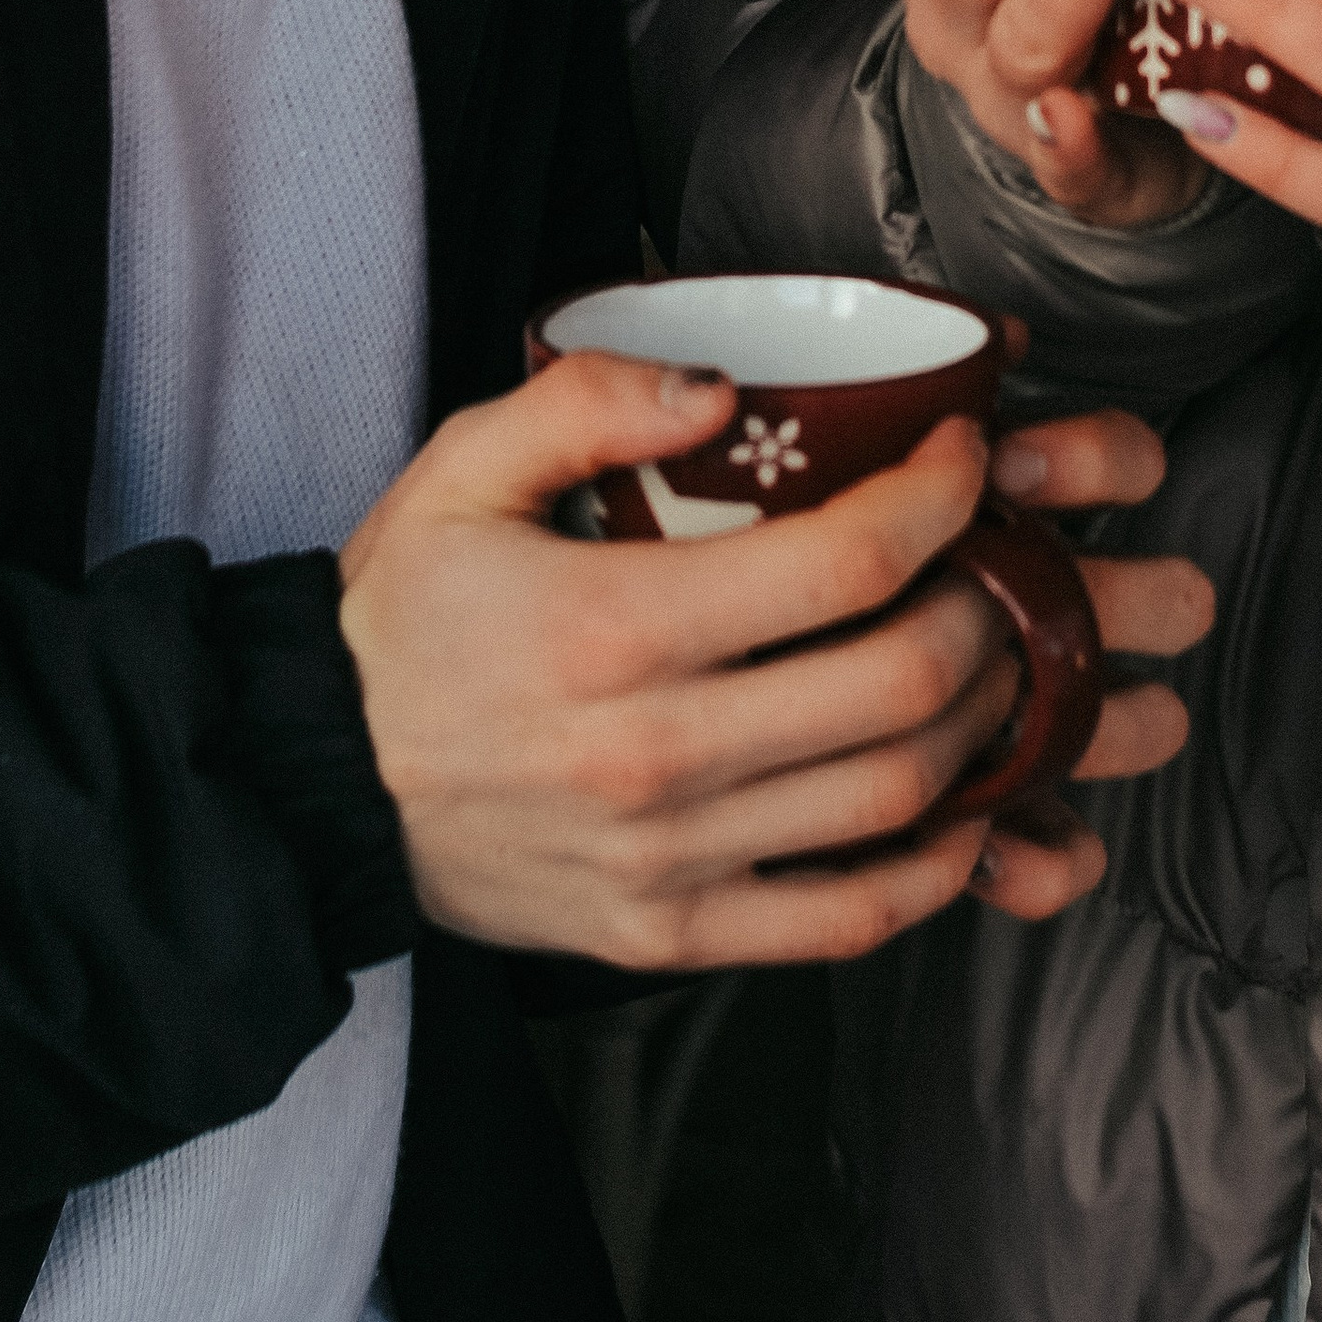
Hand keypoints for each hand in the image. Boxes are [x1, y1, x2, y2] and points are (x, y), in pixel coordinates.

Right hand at [337, 356, 1211, 964]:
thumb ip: (587, 400)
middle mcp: (657, 754)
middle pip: (902, 686)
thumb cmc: (403, 614)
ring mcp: (670, 861)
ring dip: (987, 725)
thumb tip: (721, 385)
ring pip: (896, 800)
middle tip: (1005, 557)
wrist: (316, 782)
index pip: (843, 562)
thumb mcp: (462, 466)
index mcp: (615, 627)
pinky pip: (844, 919)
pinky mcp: (670, 935)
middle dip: (993, 609)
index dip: (942, 500)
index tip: (967, 458)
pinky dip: (933, 868)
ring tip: (999, 658)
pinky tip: (962, 805)